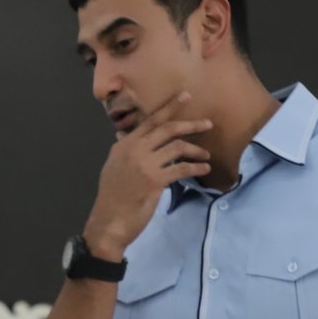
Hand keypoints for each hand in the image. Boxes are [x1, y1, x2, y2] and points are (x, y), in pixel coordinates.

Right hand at [82, 93, 211, 258]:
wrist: (109, 222)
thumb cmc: (113, 197)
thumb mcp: (114, 167)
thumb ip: (126, 151)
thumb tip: (129, 137)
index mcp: (124, 145)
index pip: (149, 120)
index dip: (169, 107)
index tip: (185, 96)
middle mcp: (134, 150)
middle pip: (167, 129)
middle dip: (190, 124)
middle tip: (208, 123)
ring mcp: (144, 164)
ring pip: (176, 147)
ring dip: (195, 150)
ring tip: (206, 155)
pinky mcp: (154, 180)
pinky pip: (181, 168)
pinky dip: (195, 168)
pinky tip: (203, 169)